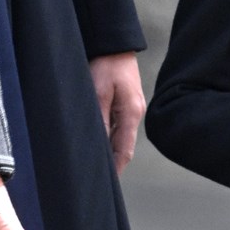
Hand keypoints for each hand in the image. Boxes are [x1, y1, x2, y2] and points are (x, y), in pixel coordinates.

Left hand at [89, 52, 145, 173]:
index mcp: (131, 113)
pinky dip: (109, 138)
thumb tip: (96, 148)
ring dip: (109, 152)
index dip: (115, 171)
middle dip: (112, 165)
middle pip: (123, 146)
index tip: (105, 188)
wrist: (113, 42)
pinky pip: (118, 126)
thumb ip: (99, 121)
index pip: (124, 151)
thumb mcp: (97, 93)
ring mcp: (132, 107)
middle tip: (95, 182)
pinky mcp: (125, 101)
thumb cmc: (104, 64)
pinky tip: (97, 143)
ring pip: (120, 137)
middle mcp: (135, 112)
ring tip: (94, 167)